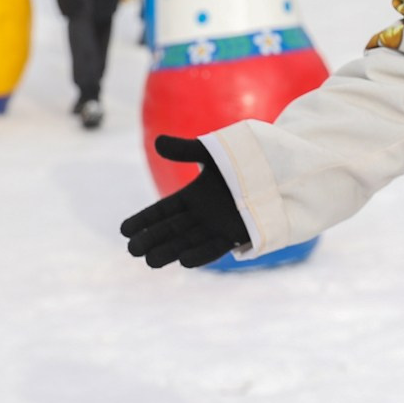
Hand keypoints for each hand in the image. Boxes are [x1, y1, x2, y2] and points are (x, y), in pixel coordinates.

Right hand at [120, 136, 250, 267]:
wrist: (280, 169)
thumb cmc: (245, 158)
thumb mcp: (212, 152)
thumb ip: (186, 150)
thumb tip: (157, 142)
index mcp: (193, 196)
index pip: (162, 211)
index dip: (143, 220)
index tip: (124, 229)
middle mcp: (202, 214)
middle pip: (170, 229)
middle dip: (151, 239)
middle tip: (132, 249)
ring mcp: (217, 225)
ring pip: (188, 241)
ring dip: (170, 251)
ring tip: (149, 260)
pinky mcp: (236, 233)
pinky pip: (214, 247)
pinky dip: (201, 254)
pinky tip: (184, 260)